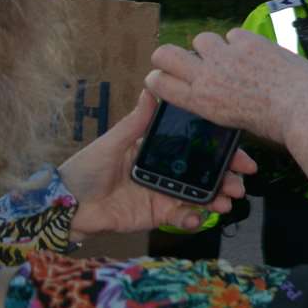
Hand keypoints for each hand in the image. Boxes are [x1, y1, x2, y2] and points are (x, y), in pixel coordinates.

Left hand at [62, 90, 257, 236]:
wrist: (66, 206)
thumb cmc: (85, 169)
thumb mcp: (112, 142)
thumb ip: (136, 121)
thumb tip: (152, 89)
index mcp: (158, 151)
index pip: (196, 149)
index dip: (220, 152)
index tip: (240, 156)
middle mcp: (166, 172)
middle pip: (204, 174)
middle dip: (226, 179)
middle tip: (240, 184)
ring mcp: (163, 194)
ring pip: (199, 196)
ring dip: (217, 199)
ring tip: (227, 202)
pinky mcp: (157, 216)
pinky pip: (182, 218)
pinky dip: (194, 219)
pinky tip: (199, 217)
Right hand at [146, 30, 307, 146]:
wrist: (305, 107)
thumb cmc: (275, 122)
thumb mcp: (234, 119)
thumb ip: (215, 101)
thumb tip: (210, 88)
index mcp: (201, 101)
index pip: (158, 83)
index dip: (157, 77)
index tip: (163, 76)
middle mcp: (207, 76)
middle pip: (164, 54)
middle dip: (166, 55)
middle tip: (181, 58)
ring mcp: (227, 56)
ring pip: (201, 39)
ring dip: (211, 47)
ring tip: (228, 57)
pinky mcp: (249, 42)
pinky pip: (233, 34)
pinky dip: (241, 42)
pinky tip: (255, 53)